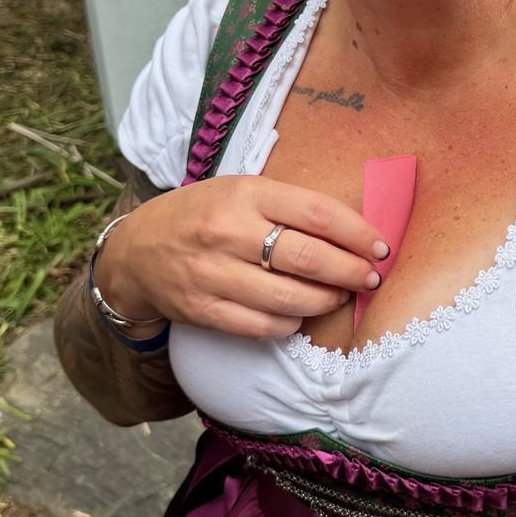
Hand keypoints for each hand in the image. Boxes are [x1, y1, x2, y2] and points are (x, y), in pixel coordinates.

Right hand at [94, 174, 389, 338]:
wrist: (135, 251)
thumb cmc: (204, 215)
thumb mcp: (241, 190)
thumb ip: (289, 206)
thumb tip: (353, 232)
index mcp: (245, 194)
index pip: (318, 213)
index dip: (358, 233)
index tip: (379, 247)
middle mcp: (228, 232)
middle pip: (309, 259)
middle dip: (350, 273)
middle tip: (369, 279)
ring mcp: (213, 274)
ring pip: (289, 298)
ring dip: (326, 302)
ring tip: (338, 297)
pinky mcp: (202, 309)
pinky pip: (262, 326)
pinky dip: (290, 323)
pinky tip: (299, 313)